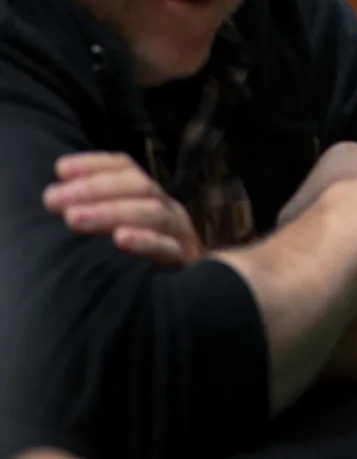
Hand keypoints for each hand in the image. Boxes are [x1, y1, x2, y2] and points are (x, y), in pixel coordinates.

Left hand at [42, 152, 203, 267]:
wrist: (194, 301)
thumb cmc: (140, 266)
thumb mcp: (121, 233)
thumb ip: (95, 216)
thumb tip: (52, 199)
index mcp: (150, 199)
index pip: (126, 169)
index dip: (94, 164)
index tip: (60, 169)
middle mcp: (168, 211)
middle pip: (138, 186)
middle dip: (93, 189)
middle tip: (53, 199)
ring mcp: (180, 236)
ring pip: (153, 213)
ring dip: (111, 212)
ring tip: (73, 219)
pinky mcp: (186, 263)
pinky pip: (169, 249)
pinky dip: (146, 241)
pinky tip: (121, 239)